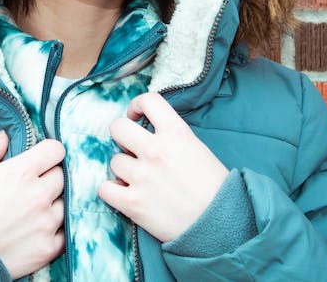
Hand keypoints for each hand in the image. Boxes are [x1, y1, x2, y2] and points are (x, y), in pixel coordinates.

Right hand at [0, 131, 65, 277]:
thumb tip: (4, 137)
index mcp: (20, 172)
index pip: (56, 151)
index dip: (48, 152)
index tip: (41, 158)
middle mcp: (38, 195)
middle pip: (61, 176)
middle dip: (49, 176)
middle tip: (32, 185)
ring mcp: (46, 223)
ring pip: (64, 203)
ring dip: (52, 203)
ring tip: (32, 210)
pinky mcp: (48, 248)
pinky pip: (64, 232)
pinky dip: (55, 229)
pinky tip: (38, 229)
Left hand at [98, 92, 228, 242]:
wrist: (222, 226)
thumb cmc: (215, 188)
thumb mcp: (198, 149)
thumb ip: (172, 137)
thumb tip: (149, 131)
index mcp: (176, 133)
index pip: (148, 100)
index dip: (137, 106)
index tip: (137, 117)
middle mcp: (156, 150)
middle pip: (118, 127)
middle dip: (122, 137)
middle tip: (132, 148)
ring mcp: (142, 176)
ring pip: (114, 160)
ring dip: (124, 169)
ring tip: (138, 179)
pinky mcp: (132, 203)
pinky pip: (104, 188)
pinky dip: (112, 191)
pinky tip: (124, 193)